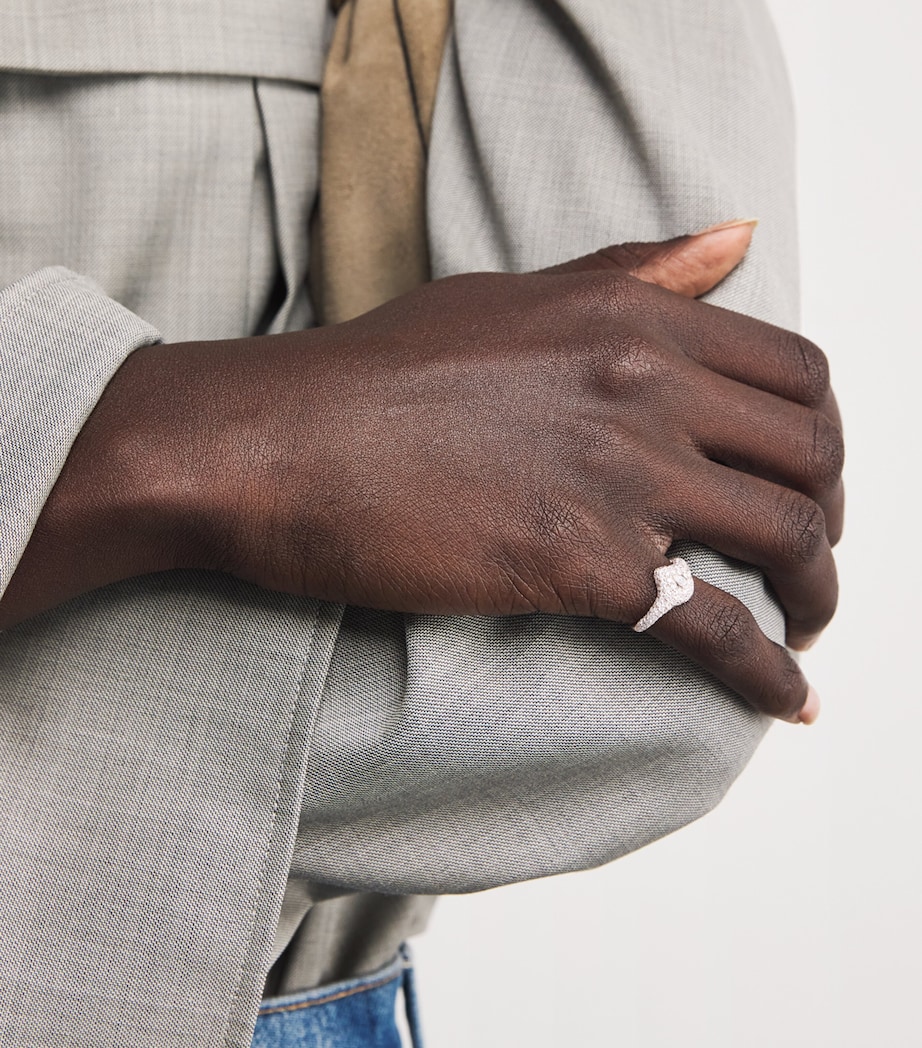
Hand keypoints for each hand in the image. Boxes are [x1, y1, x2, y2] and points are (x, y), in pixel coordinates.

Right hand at [2, 222, 842, 722]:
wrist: (276, 443)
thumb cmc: (374, 373)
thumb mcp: (512, 295)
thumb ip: (632, 270)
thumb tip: (732, 239)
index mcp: (635, 316)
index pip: (798, 374)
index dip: (820, 436)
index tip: (803, 477)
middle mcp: (647, 387)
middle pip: (814, 457)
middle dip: (831, 515)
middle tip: (807, 558)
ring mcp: (621, 476)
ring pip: (791, 540)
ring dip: (819, 594)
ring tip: (806, 626)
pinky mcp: (583, 564)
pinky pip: (718, 629)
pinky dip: (770, 673)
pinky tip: (787, 700)